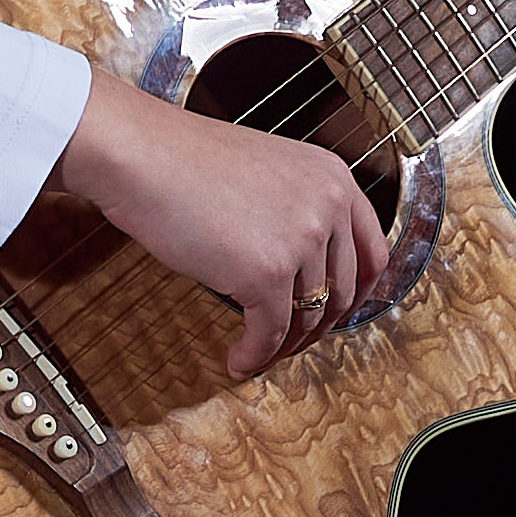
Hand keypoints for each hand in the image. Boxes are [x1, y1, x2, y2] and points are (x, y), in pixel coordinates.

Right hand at [38, 75, 388, 379]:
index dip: (359, 292)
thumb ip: (298, 209)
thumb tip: (304, 266)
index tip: (340, 312)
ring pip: (307, 317)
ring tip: (259, 351)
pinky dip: (255, 355)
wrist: (142, 155)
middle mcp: (328, 207)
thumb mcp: (268, 172)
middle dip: (319, 326)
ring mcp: (301, 241)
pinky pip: (270, 332)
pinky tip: (237, 361)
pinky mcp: (266, 274)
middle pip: (343, 291)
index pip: (373, 251)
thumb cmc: (186, 161)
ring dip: (283, 345)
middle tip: (294, 340)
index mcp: (334, 179)